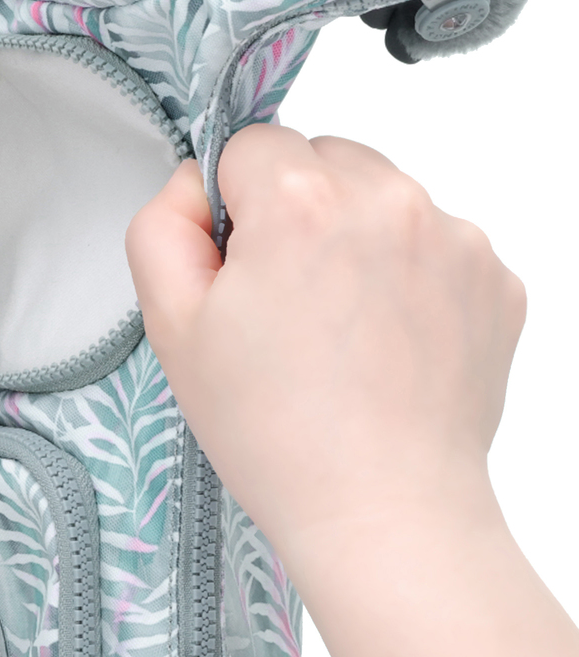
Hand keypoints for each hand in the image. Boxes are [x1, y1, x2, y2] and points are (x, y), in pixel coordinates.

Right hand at [126, 127, 578, 656]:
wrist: (383, 512)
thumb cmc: (277, 432)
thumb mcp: (171, 325)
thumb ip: (162, 225)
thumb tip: (197, 183)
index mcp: (302, 204)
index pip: (249, 144)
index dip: (232, 209)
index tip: (242, 270)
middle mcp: (390, 202)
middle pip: (321, 157)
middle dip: (295, 212)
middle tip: (287, 302)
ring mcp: (454, 238)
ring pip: (379, 194)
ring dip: (353, 236)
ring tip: (339, 325)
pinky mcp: (495, 277)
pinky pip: (431, 238)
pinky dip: (405, 271)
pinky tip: (384, 338)